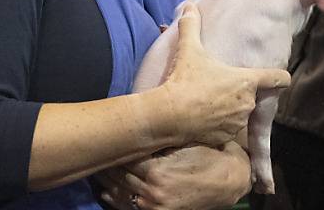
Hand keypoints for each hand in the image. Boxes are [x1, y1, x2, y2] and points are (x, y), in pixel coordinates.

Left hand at [95, 143, 250, 209]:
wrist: (229, 181)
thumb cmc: (208, 155)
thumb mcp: (184, 141)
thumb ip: (158, 136)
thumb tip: (132, 123)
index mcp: (157, 171)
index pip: (121, 155)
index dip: (111, 144)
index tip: (103, 134)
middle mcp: (151, 192)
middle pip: (116, 174)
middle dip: (105, 160)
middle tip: (94, 146)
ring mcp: (152, 207)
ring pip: (117, 191)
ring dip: (105, 177)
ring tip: (95, 163)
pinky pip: (125, 206)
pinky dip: (112, 196)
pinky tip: (104, 187)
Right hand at [158, 5, 288, 147]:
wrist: (170, 115)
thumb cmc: (185, 80)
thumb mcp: (189, 49)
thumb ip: (191, 26)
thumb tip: (188, 7)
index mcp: (246, 81)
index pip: (278, 78)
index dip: (281, 77)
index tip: (281, 76)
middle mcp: (248, 102)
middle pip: (253, 96)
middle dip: (241, 92)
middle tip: (221, 86)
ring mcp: (237, 123)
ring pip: (239, 114)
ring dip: (230, 109)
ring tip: (209, 102)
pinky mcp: (225, 139)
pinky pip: (226, 130)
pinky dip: (218, 125)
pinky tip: (201, 118)